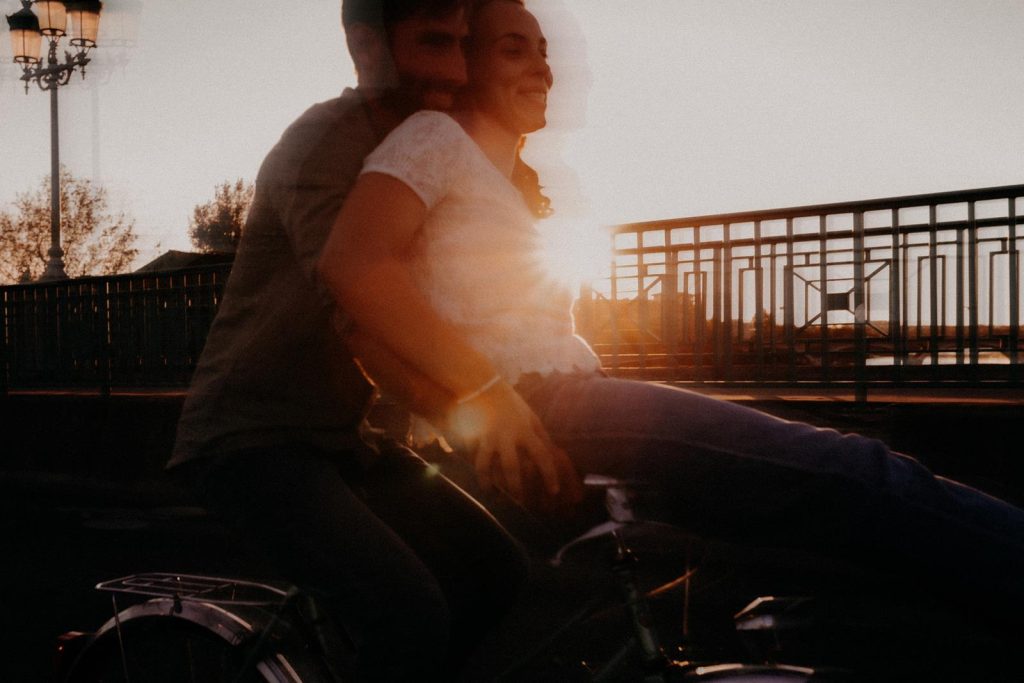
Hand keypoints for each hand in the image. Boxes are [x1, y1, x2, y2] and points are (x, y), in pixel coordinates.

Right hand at [449, 381, 581, 507]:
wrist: (482, 386)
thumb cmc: (510, 403)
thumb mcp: (530, 415)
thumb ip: (540, 434)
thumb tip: (551, 453)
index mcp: (525, 430)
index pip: (542, 456)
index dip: (549, 475)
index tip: (554, 491)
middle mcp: (506, 436)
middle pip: (511, 468)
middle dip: (515, 489)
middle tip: (519, 502)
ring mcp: (486, 438)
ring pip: (486, 468)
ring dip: (488, 484)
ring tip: (492, 494)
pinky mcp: (471, 438)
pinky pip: (473, 459)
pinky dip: (477, 471)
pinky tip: (480, 479)